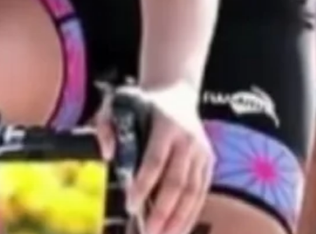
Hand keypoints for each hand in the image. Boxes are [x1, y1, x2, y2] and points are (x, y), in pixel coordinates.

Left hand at [96, 83, 212, 233]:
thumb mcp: (119, 104)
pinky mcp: (209, 163)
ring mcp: (202, 152)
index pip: (156, 160)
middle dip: (162, 211)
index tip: (130, 206)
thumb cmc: (143, 105)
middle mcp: (189, 139)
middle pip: (177, 181)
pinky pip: (201, 193)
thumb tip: (108, 154)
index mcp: (167, 125)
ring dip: (179, 219)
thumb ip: (106, 126)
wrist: (177, 94)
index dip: (144, 185)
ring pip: (193, 192)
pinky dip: (191, 215)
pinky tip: (178, 231)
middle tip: (148, 233)